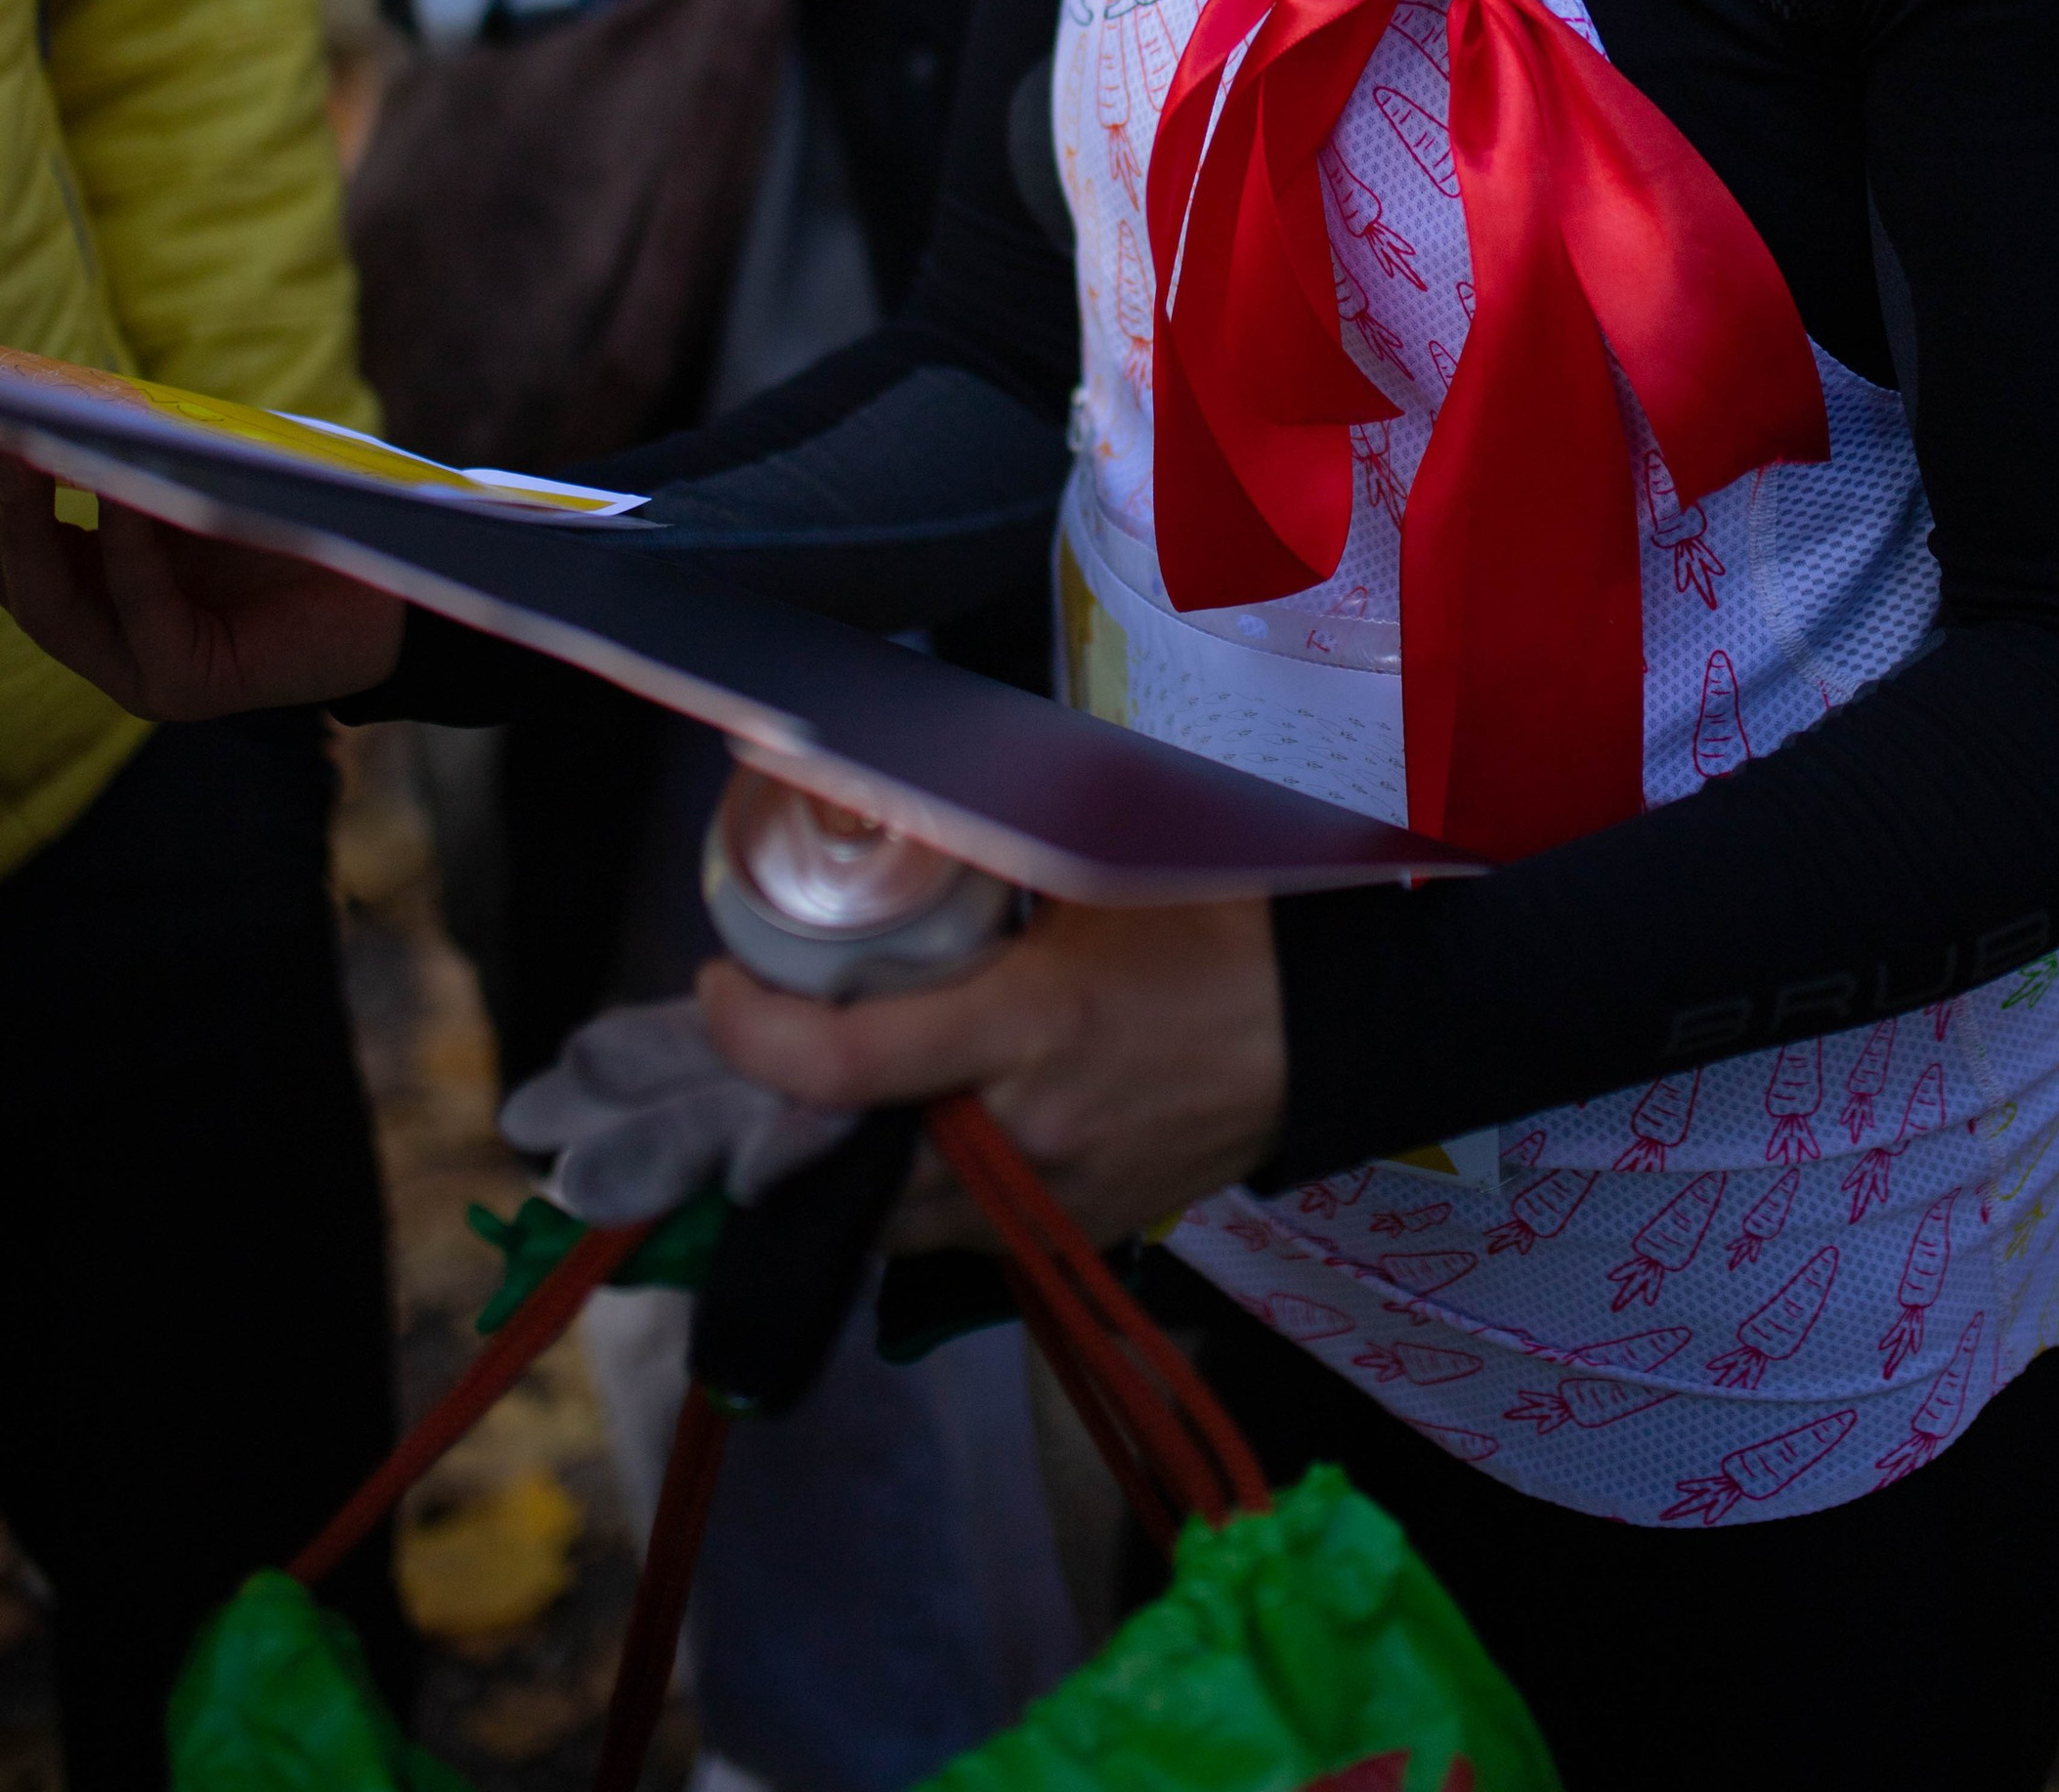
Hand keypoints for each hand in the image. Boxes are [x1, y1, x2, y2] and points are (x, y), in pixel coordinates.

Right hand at [0, 462, 403, 717]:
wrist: (401, 586)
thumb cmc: (302, 524)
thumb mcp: (205, 490)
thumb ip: (140, 466)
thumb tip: (71, 404)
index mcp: (104, 600)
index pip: (22, 556)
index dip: (0, 501)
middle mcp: (110, 645)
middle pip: (22, 582)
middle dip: (1, 509)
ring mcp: (141, 675)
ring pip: (58, 605)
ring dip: (34, 525)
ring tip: (28, 451)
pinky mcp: (186, 685)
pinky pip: (140, 609)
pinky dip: (125, 548)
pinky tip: (118, 491)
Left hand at [699, 896, 1286, 1251]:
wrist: (1328, 1024)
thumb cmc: (1214, 927)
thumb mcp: (1090, 875)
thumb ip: (984, 877)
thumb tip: (884, 834)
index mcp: (1024, 1028)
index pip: (839, 1067)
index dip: (749, 1035)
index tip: (717, 989)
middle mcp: (1023, 1134)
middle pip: (843, 1170)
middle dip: (773, 1124)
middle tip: (747, 1057)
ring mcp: (1051, 1201)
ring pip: (892, 1221)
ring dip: (842, 1167)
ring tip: (813, 1099)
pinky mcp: (1077, 1235)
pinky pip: (959, 1234)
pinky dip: (915, 1194)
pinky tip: (910, 1134)